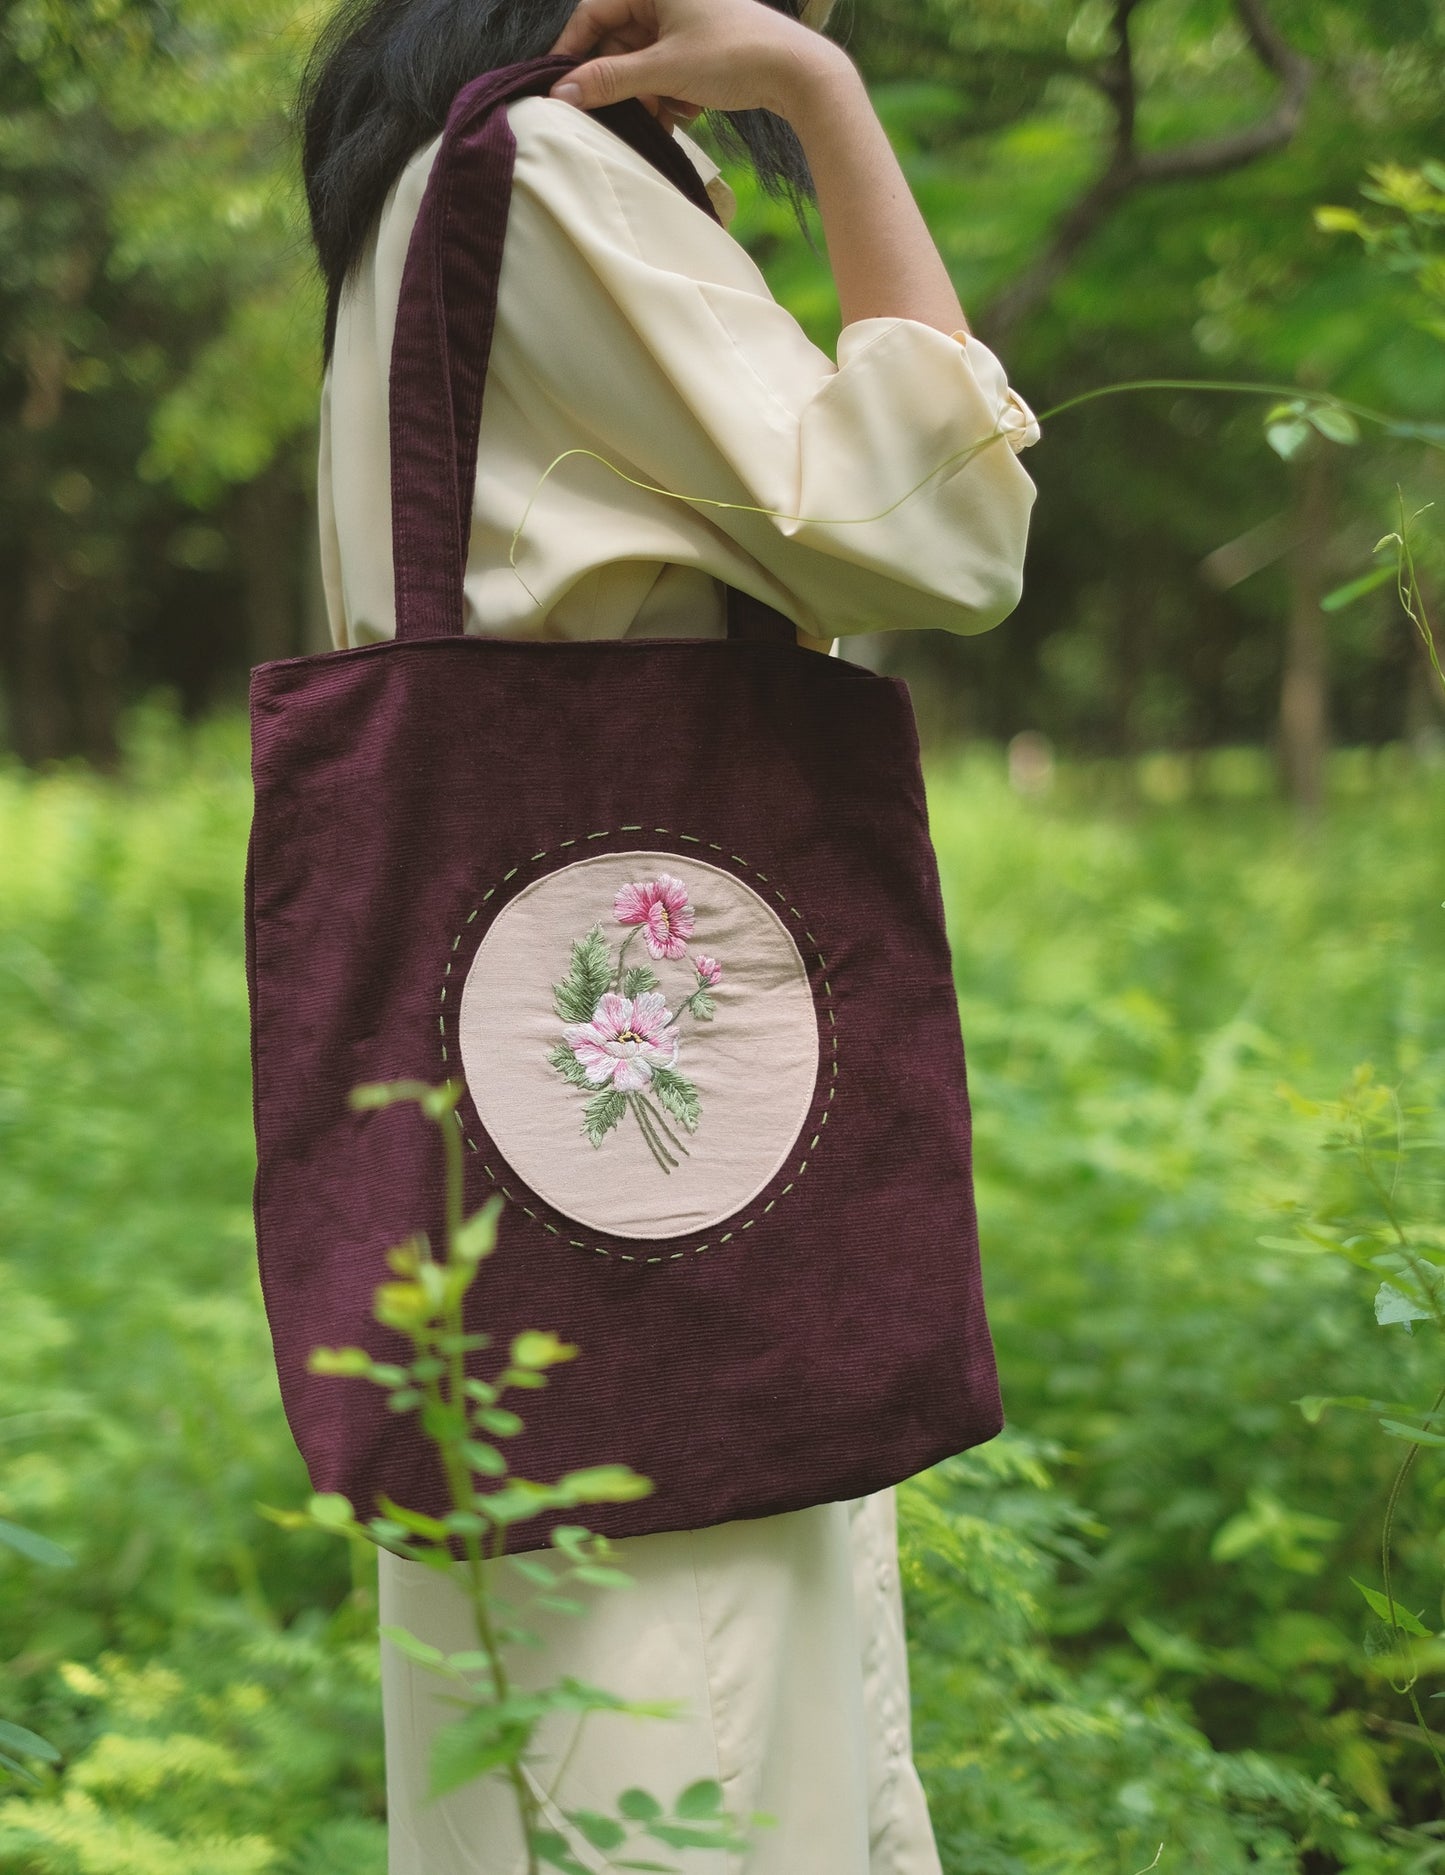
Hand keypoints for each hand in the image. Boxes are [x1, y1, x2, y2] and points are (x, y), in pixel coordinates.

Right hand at [547, 0, 850, 126]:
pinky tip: (689, 110)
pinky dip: (669, 95)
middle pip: (617, 43)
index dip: (575, 54)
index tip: (562, 92)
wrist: (796, 73)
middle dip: (623, 83)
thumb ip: (610, 80)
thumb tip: (562, 93)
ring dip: (650, 95)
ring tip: (673, 111)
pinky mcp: (697, 45)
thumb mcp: (664, 70)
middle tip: (628, 115)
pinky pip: (665, 72)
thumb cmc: (733, 56)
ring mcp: (682, 20)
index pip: (594, 14)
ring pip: (641, 63)